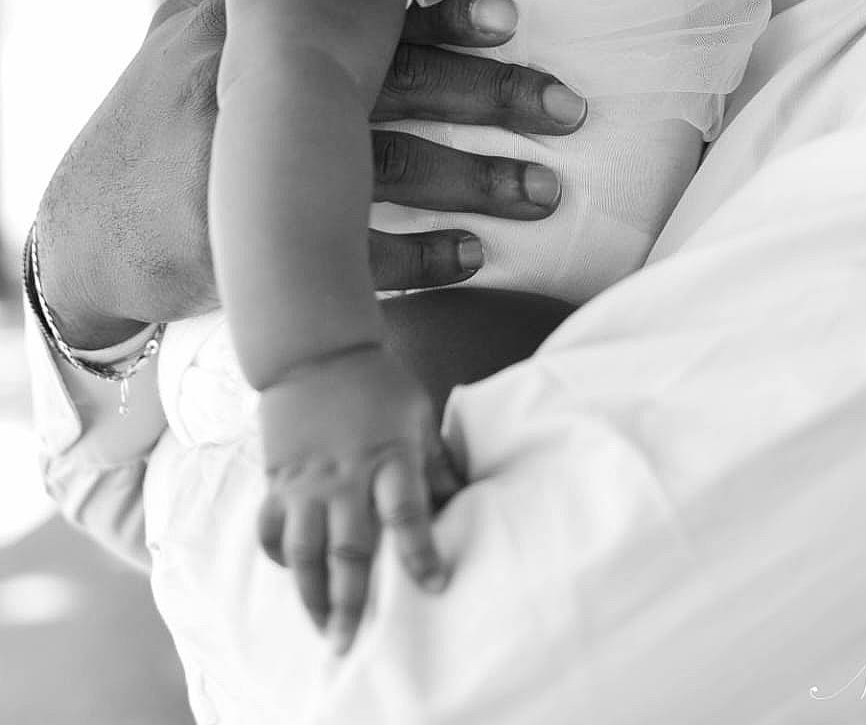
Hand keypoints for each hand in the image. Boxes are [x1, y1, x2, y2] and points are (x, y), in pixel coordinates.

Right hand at [34, 0, 585, 349]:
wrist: (79, 229)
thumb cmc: (161, 116)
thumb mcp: (191, 33)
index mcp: (244, 24)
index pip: (354, 10)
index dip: (434, 10)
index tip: (510, 14)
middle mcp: (245, 85)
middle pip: (387, 84)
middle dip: (486, 93)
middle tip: (569, 107)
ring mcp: (240, 169)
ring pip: (380, 167)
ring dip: (474, 180)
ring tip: (545, 192)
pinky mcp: (239, 248)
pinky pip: (344, 253)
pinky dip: (417, 257)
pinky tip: (475, 256)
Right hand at [256, 345, 459, 653]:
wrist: (317, 351)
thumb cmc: (378, 382)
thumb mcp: (418, 414)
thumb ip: (435, 462)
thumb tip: (465, 500)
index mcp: (389, 456)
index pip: (408, 514)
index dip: (422, 554)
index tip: (436, 587)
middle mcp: (347, 476)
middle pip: (349, 551)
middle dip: (352, 603)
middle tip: (352, 644)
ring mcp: (307, 481)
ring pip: (303, 551)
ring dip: (310, 595)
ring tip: (322, 626)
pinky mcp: (278, 479)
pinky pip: (272, 528)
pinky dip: (278, 556)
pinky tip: (291, 574)